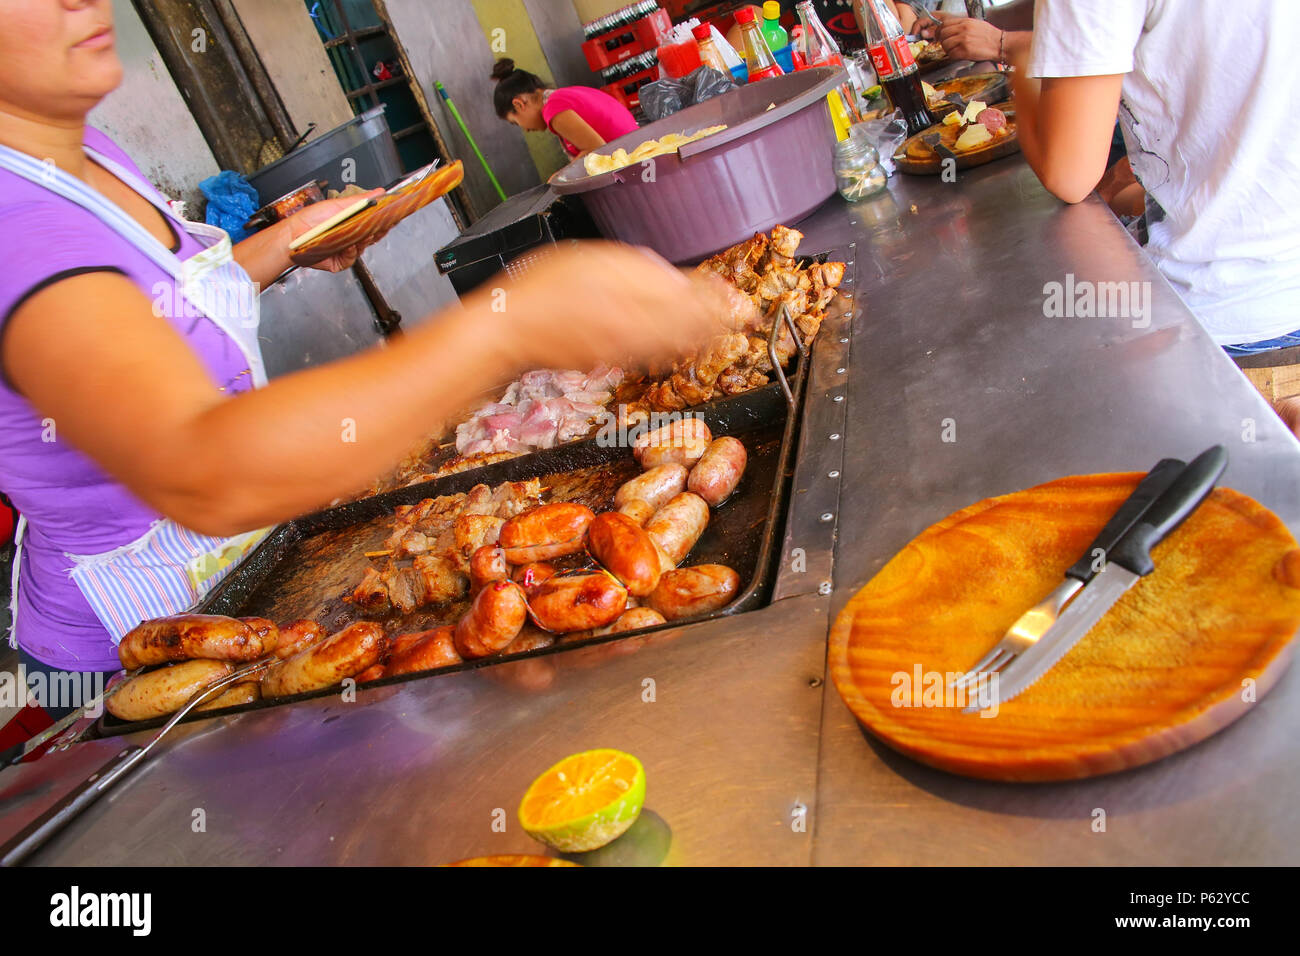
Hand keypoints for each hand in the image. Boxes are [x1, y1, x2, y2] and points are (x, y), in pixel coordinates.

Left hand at [283, 189, 385, 271]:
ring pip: (362, 248)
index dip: (384, 221)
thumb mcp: (337, 205)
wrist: (294, 235)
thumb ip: (360, 201)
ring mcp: (346, 250)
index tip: (392, 217)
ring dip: (362, 241)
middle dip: (376, 232)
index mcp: (352, 223)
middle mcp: (350, 237)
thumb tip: (379, 192)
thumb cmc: (311, 219)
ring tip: (360, 234)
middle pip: (371, 237)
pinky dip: (350, 253)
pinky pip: (350, 259)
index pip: (374, 223)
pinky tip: (347, 246)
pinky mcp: (339, 262)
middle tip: (379, 226)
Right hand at [473, 242, 730, 371]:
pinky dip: (674, 349)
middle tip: (746, 318)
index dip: (720, 301)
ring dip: (703, 336)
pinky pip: (653, 355)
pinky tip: (682, 345)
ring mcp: (624, 348)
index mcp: (635, 298)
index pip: (691, 300)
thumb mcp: (597, 262)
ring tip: (724, 330)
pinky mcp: (610, 358)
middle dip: (720, 321)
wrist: (509, 328)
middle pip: (690, 326)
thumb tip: (679, 282)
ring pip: (675, 343)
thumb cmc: (545, 288)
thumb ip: (642, 271)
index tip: (743, 301)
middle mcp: (636, 328)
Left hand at [931, 12, 1003, 61]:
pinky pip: (951, 54)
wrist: (1000, 44)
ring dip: (947, 49)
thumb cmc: (989, 36)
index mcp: (965, 22)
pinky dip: (953, 56)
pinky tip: (959, 55)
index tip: (940, 36)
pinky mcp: (965, 51)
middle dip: (942, 40)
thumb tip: (950, 30)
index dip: (940, 31)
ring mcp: (963, 40)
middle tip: (946, 45)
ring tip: (954, 50)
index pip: (944, 24)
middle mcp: (963, 29)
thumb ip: (962, 26)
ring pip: (945, 44)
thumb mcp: (975, 24)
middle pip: (942, 34)